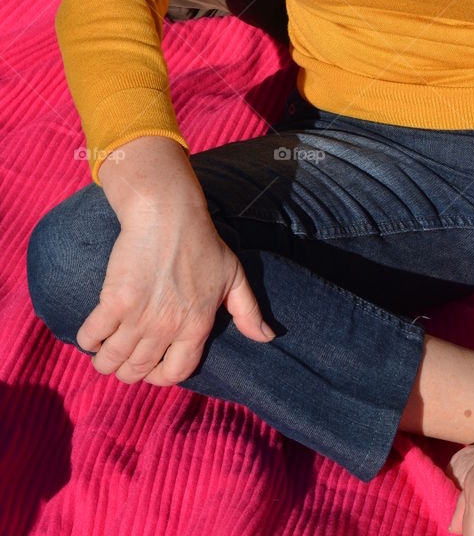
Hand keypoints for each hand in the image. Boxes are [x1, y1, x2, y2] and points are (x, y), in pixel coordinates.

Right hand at [76, 202, 275, 386]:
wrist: (169, 214)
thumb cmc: (202, 243)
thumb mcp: (234, 276)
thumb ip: (249, 311)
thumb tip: (268, 338)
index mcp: (198, 326)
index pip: (177, 373)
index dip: (161, 377)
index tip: (152, 369)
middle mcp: (168, 328)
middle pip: (139, 372)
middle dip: (128, 371)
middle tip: (124, 358)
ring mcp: (140, 317)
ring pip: (111, 361)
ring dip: (105, 361)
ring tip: (104, 350)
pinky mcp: (114, 302)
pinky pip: (91, 337)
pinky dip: (88, 340)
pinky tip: (92, 333)